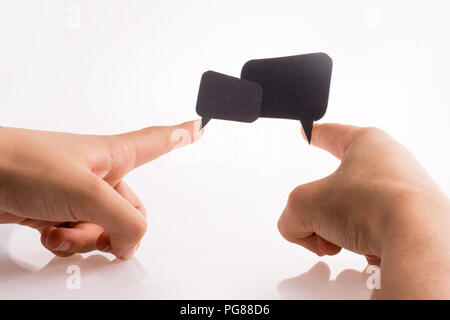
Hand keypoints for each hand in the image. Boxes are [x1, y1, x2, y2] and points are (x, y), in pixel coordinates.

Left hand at [0, 120, 201, 259]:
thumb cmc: (21, 162)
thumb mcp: (85, 191)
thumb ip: (122, 220)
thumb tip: (133, 244)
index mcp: (114, 156)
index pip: (159, 140)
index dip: (181, 133)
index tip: (199, 124)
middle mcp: (100, 175)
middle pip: (134, 210)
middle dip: (117, 229)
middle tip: (100, 232)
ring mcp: (79, 195)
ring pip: (106, 230)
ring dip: (85, 239)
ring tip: (61, 229)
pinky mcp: (58, 211)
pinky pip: (79, 237)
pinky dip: (67, 243)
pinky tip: (49, 233)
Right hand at [278, 123, 449, 297]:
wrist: (417, 240)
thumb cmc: (374, 206)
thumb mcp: (305, 204)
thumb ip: (290, 214)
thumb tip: (300, 229)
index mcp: (367, 144)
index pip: (331, 134)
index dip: (314, 134)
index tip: (308, 132)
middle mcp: (389, 165)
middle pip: (335, 187)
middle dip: (319, 211)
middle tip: (315, 223)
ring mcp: (402, 193)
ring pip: (350, 212)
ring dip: (335, 231)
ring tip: (341, 241)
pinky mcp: (411, 221)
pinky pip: (371, 231)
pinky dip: (360, 243)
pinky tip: (365, 248)